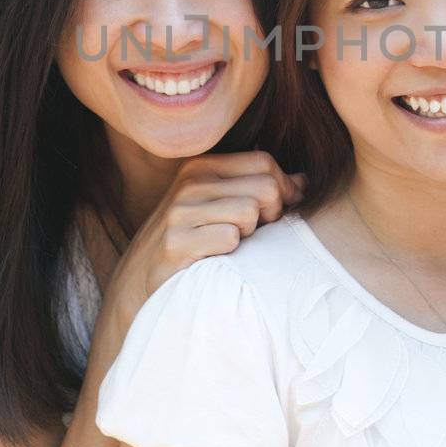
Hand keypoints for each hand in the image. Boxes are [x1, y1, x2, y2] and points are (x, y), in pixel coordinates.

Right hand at [101, 151, 304, 330]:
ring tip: (233, 246)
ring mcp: (179, 213)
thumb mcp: (218, 206)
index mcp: (201, 166)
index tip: (278, 213)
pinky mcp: (175, 243)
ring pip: (250, 213)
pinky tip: (218, 261)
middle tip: (257, 235)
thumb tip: (304, 182)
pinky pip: (229, 239)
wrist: (140, 284)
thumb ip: (258, 188)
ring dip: (250, 236)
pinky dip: (232, 254)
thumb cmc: (191, 242)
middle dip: (272, 214)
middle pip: (265, 187)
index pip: (264, 162)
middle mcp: (189, 183)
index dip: (284, 189)